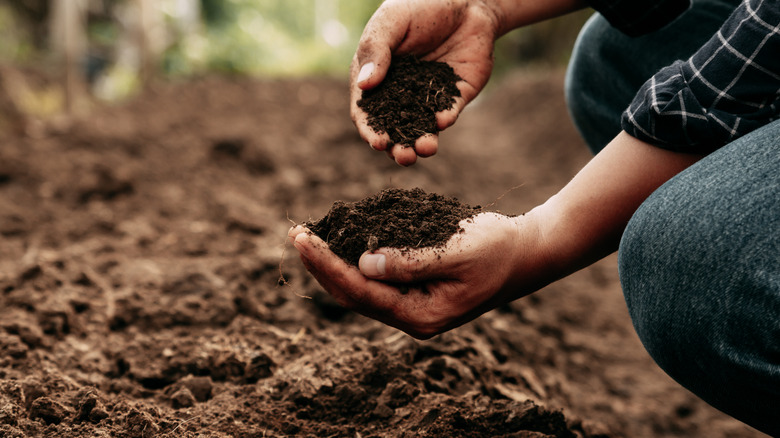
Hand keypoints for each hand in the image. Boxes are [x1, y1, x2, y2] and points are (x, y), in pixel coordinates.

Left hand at [288, 212, 550, 338]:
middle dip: (321, 265)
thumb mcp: (456, 252)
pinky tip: (338, 243)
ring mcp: (414, 306)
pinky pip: (376, 280)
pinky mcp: (416, 291)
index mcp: (422, 315)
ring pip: (360, 289)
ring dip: (332, 264)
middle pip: (353, 295)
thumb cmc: (497, 249)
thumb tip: (363, 264)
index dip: (327, 265)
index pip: (361, 292)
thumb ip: (410, 262)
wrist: (527, 253)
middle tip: (295, 234)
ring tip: (307, 238)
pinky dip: (353, 261)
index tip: (303, 239)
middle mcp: (413, 317)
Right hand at [350, 0, 500, 165]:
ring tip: (425, 149)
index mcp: (376, 79)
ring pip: (421, 129)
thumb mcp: (391, 22)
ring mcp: (427, 97)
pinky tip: (442, 121)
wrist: (465, 0)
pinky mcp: (454, 96)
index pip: (367, 112)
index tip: (377, 142)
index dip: (370, 130)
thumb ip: (376, 51)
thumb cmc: (419, 5)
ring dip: (422, 143)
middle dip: (398, 147)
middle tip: (404, 156)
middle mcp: (400, 94)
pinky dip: (444, 119)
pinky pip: (448, 112)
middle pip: (394, 129)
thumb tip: (364, 86)